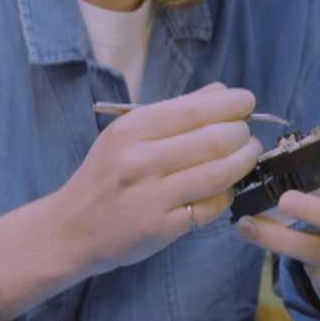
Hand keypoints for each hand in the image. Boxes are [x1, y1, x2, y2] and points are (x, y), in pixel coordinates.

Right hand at [54, 83, 263, 275]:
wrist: (72, 228)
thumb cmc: (105, 176)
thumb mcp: (126, 134)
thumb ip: (174, 112)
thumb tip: (221, 91)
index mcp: (130, 129)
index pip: (195, 109)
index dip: (231, 104)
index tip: (246, 101)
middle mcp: (139, 161)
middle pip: (215, 140)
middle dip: (243, 134)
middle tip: (248, 134)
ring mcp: (150, 197)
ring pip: (219, 174)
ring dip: (244, 162)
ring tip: (247, 156)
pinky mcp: (161, 228)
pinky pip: (211, 207)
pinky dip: (227, 194)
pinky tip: (224, 187)